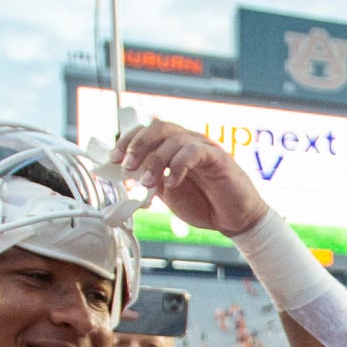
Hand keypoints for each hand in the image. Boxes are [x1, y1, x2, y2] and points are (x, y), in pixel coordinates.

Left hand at [106, 118, 270, 237]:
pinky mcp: (218, 157)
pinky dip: (177, 166)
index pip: (146, 131)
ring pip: (173, 138)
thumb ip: (148, 181)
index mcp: (172, 148)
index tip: (113, 159)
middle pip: (158, 127)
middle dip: (138, 145)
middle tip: (127, 167)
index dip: (127, 141)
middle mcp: (186, 142)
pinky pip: (194, 151)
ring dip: (155, 160)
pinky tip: (172, 183)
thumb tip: (125, 176)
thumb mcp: (166, 193)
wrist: (234, 220)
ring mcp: (203, 146)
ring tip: (148, 183)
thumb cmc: (203, 204)